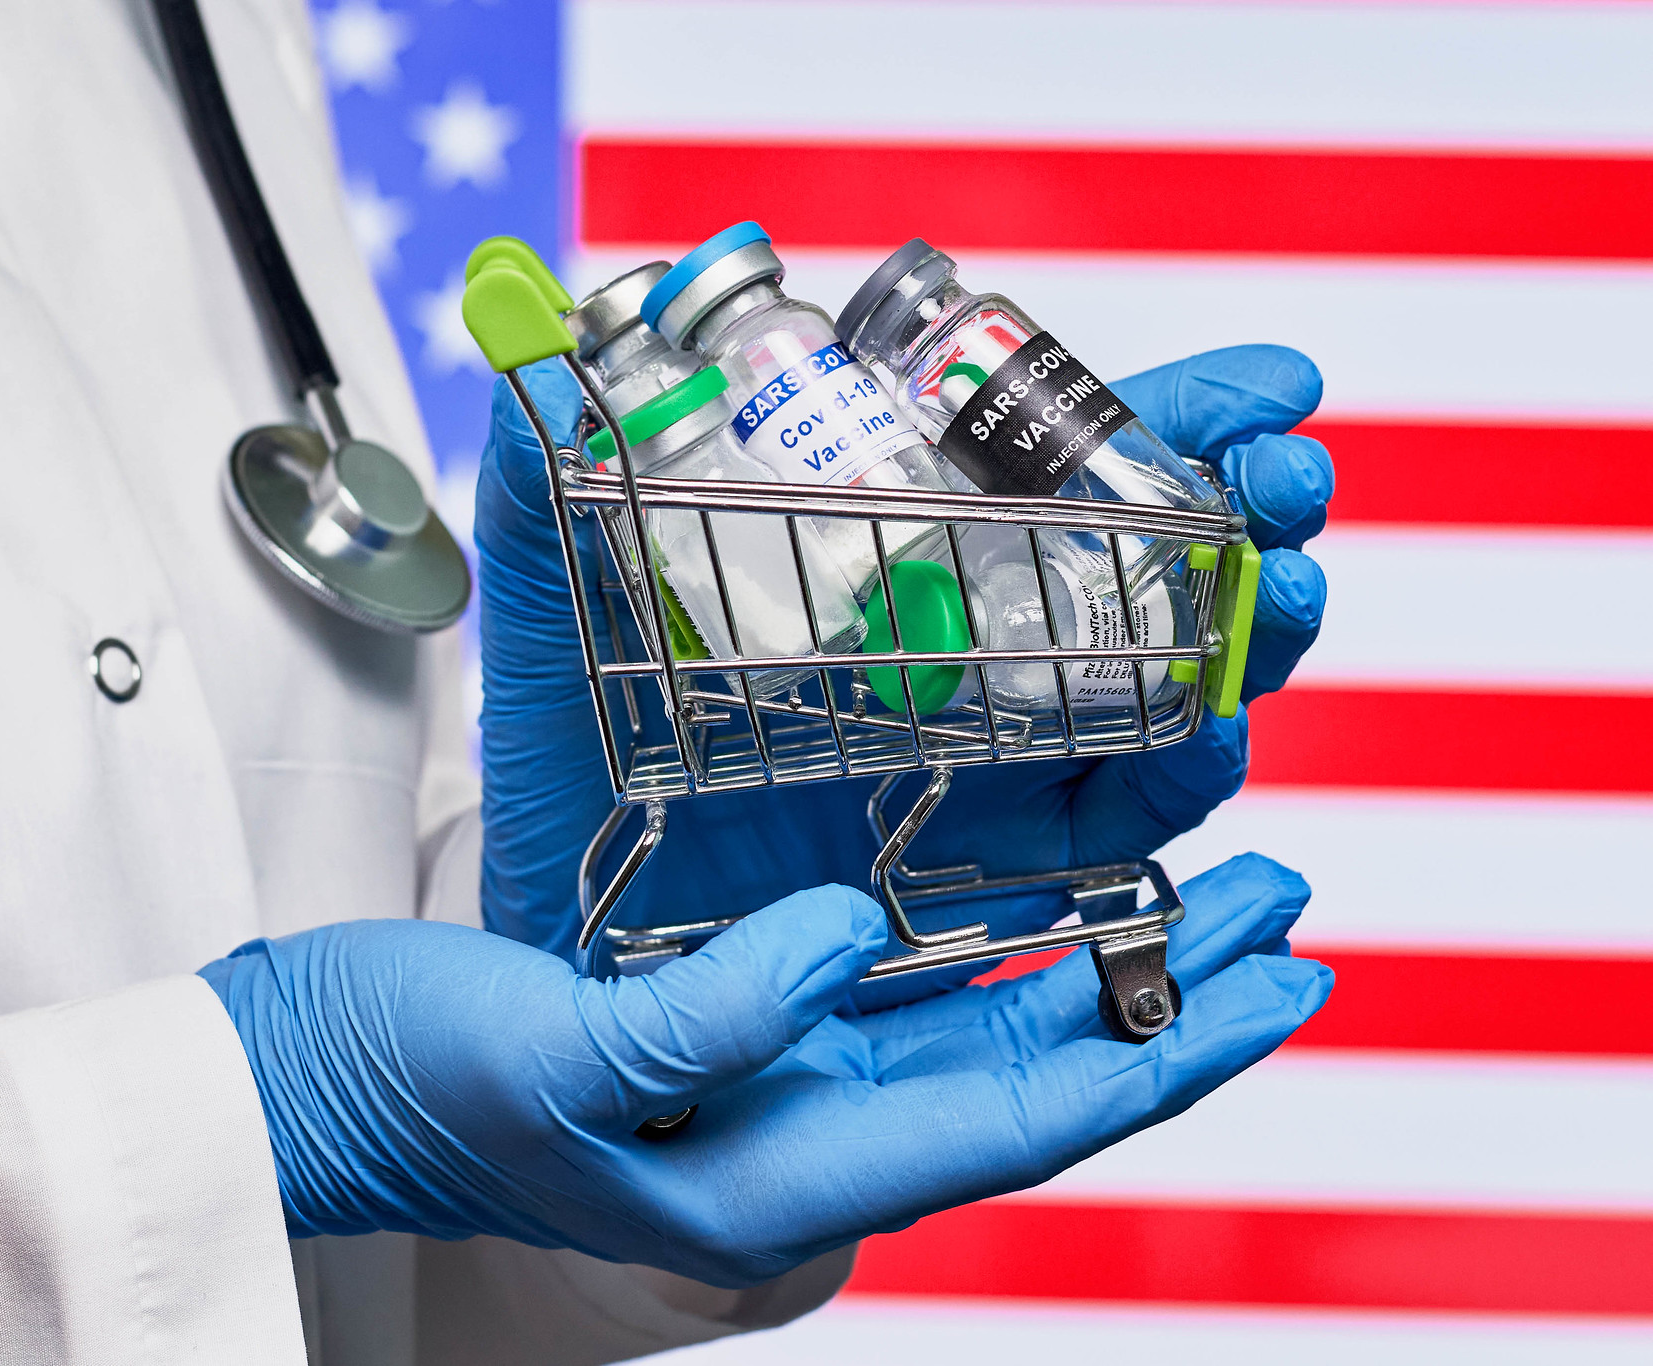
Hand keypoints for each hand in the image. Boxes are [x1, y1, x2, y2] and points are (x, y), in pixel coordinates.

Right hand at [201, 854, 1328, 1285]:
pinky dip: (986, 952)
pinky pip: (900, 999)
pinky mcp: (728, 1031)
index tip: (1277, 978)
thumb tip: (854, 934)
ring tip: (1198, 897)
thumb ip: (717, 1014)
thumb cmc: (410, 1083)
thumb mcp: (557, 1054)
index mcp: (775, 1176)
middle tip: (1282, 910)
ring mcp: (768, 1086)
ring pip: (981, 1034)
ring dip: (1096, 967)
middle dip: (1168, 1000)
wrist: (303, 1079)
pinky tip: (1030, 906)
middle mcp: (796, 1138)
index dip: (1163, 1052)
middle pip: (1032, 1075)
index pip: (1019, 1116)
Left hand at [477, 346, 1333, 964]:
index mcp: (892, 557)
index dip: (1165, 419)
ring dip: (1242, 639)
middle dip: (1240, 520)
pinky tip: (1203, 741)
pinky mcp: (991, 868)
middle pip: (1148, 567)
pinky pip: (1116, 823)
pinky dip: (1175, 781)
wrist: (557, 919)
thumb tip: (573, 350)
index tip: (1265, 389)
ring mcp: (992, 754)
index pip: (1050, 464)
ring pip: (1164, 687)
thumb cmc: (560, 751)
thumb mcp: (551, 609)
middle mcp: (967, 646)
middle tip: (1281, 491)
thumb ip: (553, 487)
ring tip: (1277, 601)